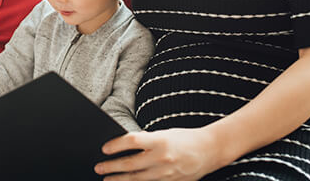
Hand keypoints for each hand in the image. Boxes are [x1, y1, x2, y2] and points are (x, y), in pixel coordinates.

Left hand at [94, 128, 221, 180]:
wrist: (211, 150)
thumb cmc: (186, 138)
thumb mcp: (165, 134)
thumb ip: (146, 141)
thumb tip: (125, 147)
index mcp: (160, 140)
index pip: (131, 141)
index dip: (115, 145)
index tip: (104, 148)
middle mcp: (162, 157)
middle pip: (130, 164)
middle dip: (111, 167)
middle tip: (99, 167)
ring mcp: (167, 173)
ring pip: (137, 179)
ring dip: (120, 179)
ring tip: (107, 179)